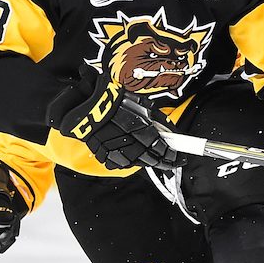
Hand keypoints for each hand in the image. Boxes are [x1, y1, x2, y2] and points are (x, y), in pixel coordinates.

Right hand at [47, 68, 186, 170]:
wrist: (85, 100)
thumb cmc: (115, 99)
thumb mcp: (142, 103)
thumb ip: (159, 119)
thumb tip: (173, 131)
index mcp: (139, 126)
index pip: (161, 148)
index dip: (172, 155)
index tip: (178, 158)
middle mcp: (127, 139)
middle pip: (150, 159)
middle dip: (163, 163)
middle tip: (172, 163)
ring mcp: (113, 148)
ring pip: (135, 163)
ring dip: (147, 163)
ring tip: (155, 161)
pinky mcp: (101, 151)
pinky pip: (118, 162)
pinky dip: (128, 162)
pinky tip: (134, 159)